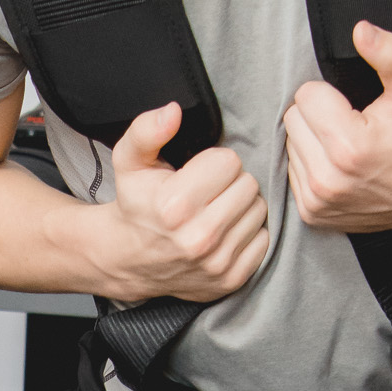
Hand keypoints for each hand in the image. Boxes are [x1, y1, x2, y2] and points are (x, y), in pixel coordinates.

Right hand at [102, 103, 270, 304]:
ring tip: (214, 210)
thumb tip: (173, 111)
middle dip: (229, 183)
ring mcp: (217, 262)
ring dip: (240, 206)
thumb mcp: (130, 162)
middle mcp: (198, 238)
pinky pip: (263, 239)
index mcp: (174, 205)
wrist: (128, 259)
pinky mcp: (231, 279)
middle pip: (248, 185)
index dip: (213, 162)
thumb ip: (147, 131)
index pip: (229, 162)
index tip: (197, 174)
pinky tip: (222, 232)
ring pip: (259, 210)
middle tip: (207, 192)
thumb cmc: (136, 204)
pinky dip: (246, 233)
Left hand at [284, 22, 391, 232]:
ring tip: (348, 147)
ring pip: (291, 146)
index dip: (331, 95)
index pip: (306, 95)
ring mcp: (319, 201)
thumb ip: (389, 54)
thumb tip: (360, 30)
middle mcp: (328, 179)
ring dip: (314, 141)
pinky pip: (294, 172)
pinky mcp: (314, 214)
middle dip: (319, 116)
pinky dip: (313, 165)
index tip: (355, 108)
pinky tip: (340, 166)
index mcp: (348, 146)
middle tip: (353, 125)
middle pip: (293, 120)